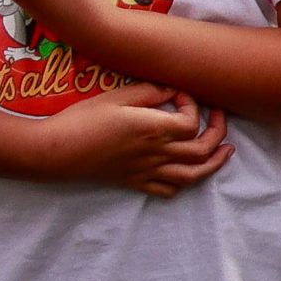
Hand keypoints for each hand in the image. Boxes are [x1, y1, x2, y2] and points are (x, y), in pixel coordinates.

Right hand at [41, 85, 232, 196]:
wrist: (56, 151)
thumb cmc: (83, 119)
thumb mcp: (116, 97)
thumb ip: (149, 92)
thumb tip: (172, 90)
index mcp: (152, 130)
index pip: (191, 123)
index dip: (193, 107)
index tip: (179, 94)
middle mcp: (155, 154)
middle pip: (201, 150)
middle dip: (218, 133)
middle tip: (219, 117)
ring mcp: (146, 171)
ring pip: (192, 176)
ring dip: (213, 164)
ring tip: (225, 152)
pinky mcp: (134, 182)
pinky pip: (168, 190)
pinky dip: (184, 183)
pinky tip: (187, 172)